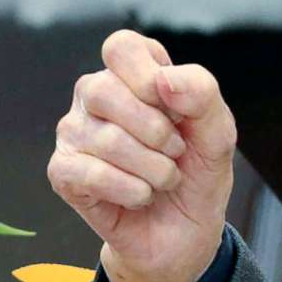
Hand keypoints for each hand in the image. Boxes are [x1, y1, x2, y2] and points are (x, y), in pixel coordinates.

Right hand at [47, 29, 237, 281]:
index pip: (122, 47)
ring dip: (154, 169)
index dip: (149, 77)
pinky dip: (132, 191)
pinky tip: (142, 196)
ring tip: (164, 179)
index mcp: (132, 75)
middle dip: (156, 131)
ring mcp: (74, 133)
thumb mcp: (217, 135)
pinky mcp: (63, 172)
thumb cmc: (196, 175)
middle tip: (175, 153)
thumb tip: (165, 80)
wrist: (185, 234)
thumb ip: (203, 96)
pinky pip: (92, 174)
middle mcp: (95, 97)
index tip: (175, 108)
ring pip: (106, 139)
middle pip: (104, 90)